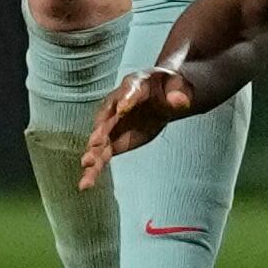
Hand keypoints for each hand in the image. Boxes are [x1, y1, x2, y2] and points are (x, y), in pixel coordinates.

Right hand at [80, 66, 194, 184]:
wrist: (162, 96)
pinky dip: (94, 169)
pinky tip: (86, 183)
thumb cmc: (167, 86)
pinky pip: (102, 156)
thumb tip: (181, 101)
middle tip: (96, 141)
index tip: (122, 108)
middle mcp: (117, 104)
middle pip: (107, 117)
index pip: (130, 90)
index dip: (126, 98)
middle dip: (101, 130)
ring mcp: (112, 124)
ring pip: (100, 140)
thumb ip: (178, 93)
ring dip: (94, 152)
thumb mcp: (177, 84)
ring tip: (88, 164)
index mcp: (135, 84)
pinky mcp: (114, 141)